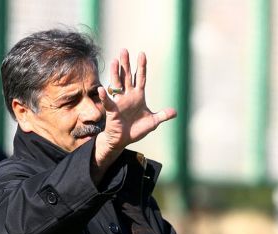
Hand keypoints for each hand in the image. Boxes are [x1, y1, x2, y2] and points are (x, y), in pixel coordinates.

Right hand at [93, 49, 176, 170]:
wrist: (123, 140)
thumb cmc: (136, 129)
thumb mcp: (153, 122)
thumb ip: (163, 115)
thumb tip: (175, 112)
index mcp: (138, 96)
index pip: (140, 78)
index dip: (141, 66)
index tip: (142, 53)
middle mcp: (128, 96)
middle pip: (127, 76)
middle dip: (126, 64)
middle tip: (124, 50)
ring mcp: (119, 102)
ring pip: (117, 84)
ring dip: (115, 73)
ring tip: (115, 61)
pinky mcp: (112, 110)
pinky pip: (108, 102)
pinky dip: (104, 96)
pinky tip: (102, 89)